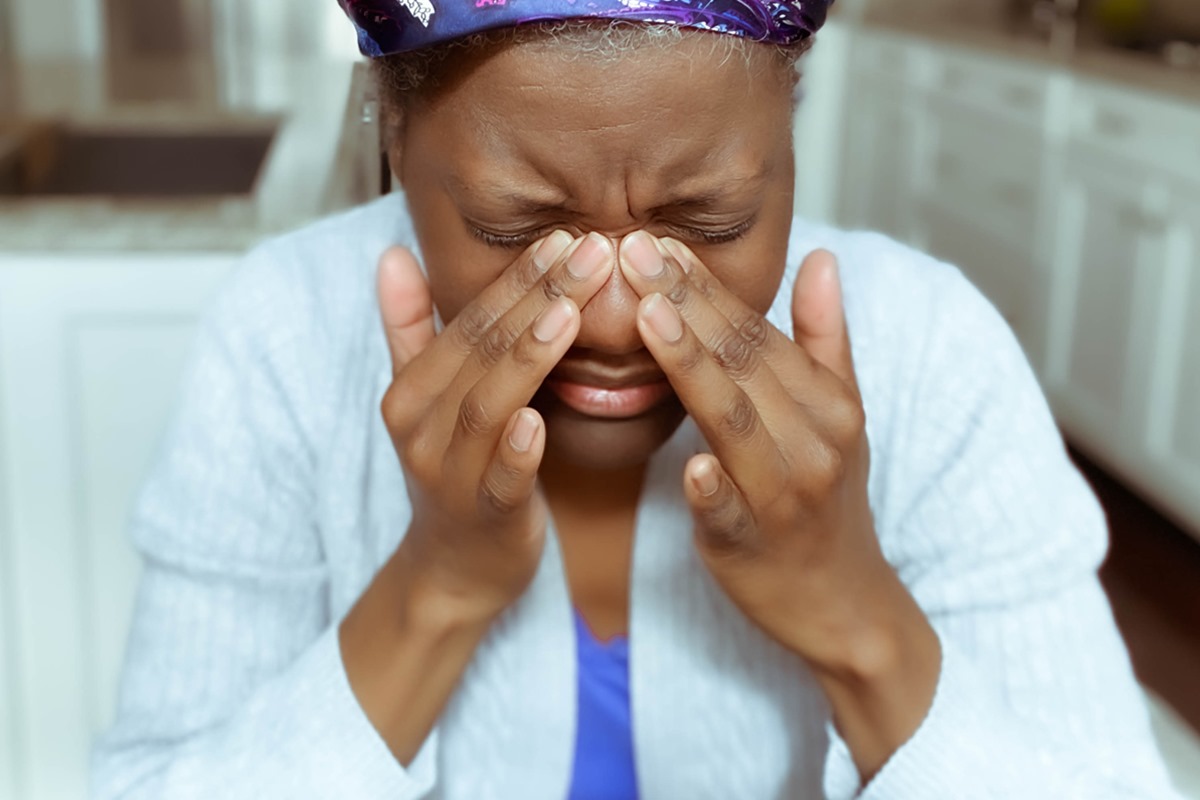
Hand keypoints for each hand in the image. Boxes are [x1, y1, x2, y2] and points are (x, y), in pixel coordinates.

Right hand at [378, 231, 613, 624]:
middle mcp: (421, 428)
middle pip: (483, 352)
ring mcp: (449, 475)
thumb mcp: (423, 400)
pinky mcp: (485, 517)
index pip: (468, 322)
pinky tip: (541, 421)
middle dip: (538, 296)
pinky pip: (500, 480)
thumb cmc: (454, 470)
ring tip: (571, 311)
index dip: (517, 277)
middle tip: (593, 249)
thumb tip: (391, 254)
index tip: (567, 235)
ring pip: (490, 406)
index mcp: (412, 392)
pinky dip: (518, 450)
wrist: (455, 569)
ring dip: (530, 357)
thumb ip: (410, 328)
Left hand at [617, 232, 939, 778]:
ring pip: (733, 422)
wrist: (842, 600)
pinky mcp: (753, 545)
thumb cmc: (826, 499)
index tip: (658, 243)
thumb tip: (821, 257)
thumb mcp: (840, 415)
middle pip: (743, 363)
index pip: (759, 333)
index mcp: (827, 404)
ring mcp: (785, 496)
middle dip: (686, 304)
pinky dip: (711, 488)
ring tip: (647, 318)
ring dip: (692, 369)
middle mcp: (813, 442)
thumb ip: (825, 337)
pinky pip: (729, 512)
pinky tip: (686, 465)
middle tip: (633, 251)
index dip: (708, 287)